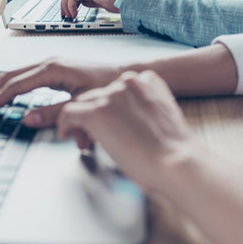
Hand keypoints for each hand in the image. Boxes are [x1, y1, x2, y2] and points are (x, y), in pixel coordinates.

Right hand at [0, 59, 121, 123]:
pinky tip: (6, 96)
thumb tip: (27, 119)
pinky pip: (25, 77)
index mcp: (52, 70)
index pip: (14, 86)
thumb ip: (54, 113)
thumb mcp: (81, 104)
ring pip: (15, 76)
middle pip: (9, 78)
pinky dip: (11, 87)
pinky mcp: (55, 70)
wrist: (126, 75)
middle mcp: (48, 63)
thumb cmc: (108, 87)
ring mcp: (51, 65)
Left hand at [57, 70, 193, 192]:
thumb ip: (146, 108)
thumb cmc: (174, 150)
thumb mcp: (163, 115)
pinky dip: (65, 124)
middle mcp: (128, 82)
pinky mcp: (96, 112)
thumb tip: (129, 119)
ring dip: (79, 120)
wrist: (177, 163)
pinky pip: (68, 112)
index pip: (118, 88)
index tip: (108, 121)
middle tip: (89, 133)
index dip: (109, 107)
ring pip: (82, 102)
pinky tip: (66, 134)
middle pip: (98, 94)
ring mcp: (111, 95)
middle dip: (93, 114)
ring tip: (75, 134)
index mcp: (147, 80)